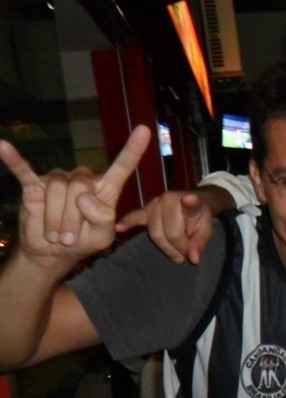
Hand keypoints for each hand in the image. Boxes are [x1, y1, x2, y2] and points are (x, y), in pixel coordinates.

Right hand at [0, 126, 150, 270]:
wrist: (52, 253)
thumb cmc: (82, 241)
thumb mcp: (102, 237)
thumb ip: (103, 219)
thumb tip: (84, 198)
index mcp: (105, 190)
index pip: (121, 167)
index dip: (133, 150)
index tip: (145, 130)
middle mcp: (82, 180)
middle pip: (80, 187)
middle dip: (73, 219)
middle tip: (69, 238)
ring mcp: (58, 180)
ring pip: (58, 189)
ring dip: (56, 219)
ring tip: (55, 235)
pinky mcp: (34, 185)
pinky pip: (24, 170)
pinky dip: (14, 160)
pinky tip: (3, 147)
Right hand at [116, 186, 225, 263]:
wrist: (191, 203)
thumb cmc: (199, 217)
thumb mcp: (207, 229)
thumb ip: (200, 243)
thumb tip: (193, 258)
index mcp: (189, 200)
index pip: (190, 206)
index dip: (190, 202)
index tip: (190, 199)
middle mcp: (169, 199)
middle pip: (170, 231)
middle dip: (178, 247)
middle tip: (186, 255)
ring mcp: (155, 204)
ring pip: (155, 232)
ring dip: (165, 247)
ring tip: (177, 254)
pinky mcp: (145, 211)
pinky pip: (135, 217)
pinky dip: (127, 222)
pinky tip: (119, 227)